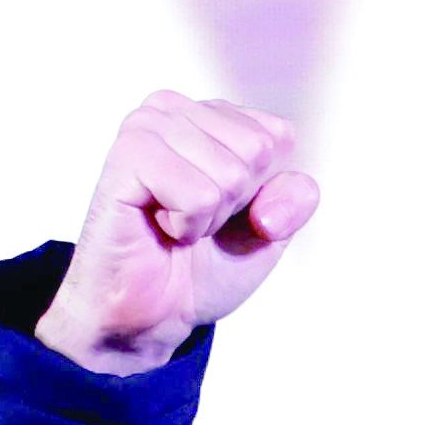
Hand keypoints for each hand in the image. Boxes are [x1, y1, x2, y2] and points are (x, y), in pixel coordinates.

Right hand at [43, 93, 314, 373]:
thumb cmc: (200, 267)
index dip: (263, 193)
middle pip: (257, 151)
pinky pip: (197, 195)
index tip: (224, 212)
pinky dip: (187, 225)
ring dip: (208, 218)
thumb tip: (284, 190)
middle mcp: (174, 109)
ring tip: (173, 224)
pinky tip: (157, 225)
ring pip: (230, 174)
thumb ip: (295, 199)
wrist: (151, 315)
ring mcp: (147, 126)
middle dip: (235, 204)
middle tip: (193, 220)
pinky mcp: (128, 155)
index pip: (279, 138)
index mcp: (209, 115)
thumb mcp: (270, 232)